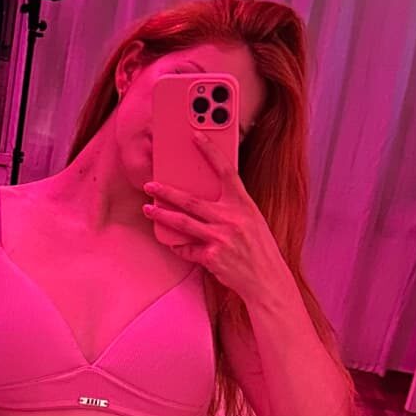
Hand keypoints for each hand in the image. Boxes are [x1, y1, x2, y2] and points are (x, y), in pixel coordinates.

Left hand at [142, 133, 283, 301]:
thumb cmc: (259, 249)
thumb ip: (230, 209)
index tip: (197, 135)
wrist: (266, 280)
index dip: (211, 151)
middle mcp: (232, 218)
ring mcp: (221, 238)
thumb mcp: (251, 221)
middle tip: (150, 185)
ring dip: (161, 215)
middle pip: (191, 200)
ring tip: (148, 209)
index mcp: (244, 205)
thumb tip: (202, 201)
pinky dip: (179, 245)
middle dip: (167, 192)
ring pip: (182, 223)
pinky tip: (172, 242)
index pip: (226, 171)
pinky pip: (188, 248)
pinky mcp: (212, 257)